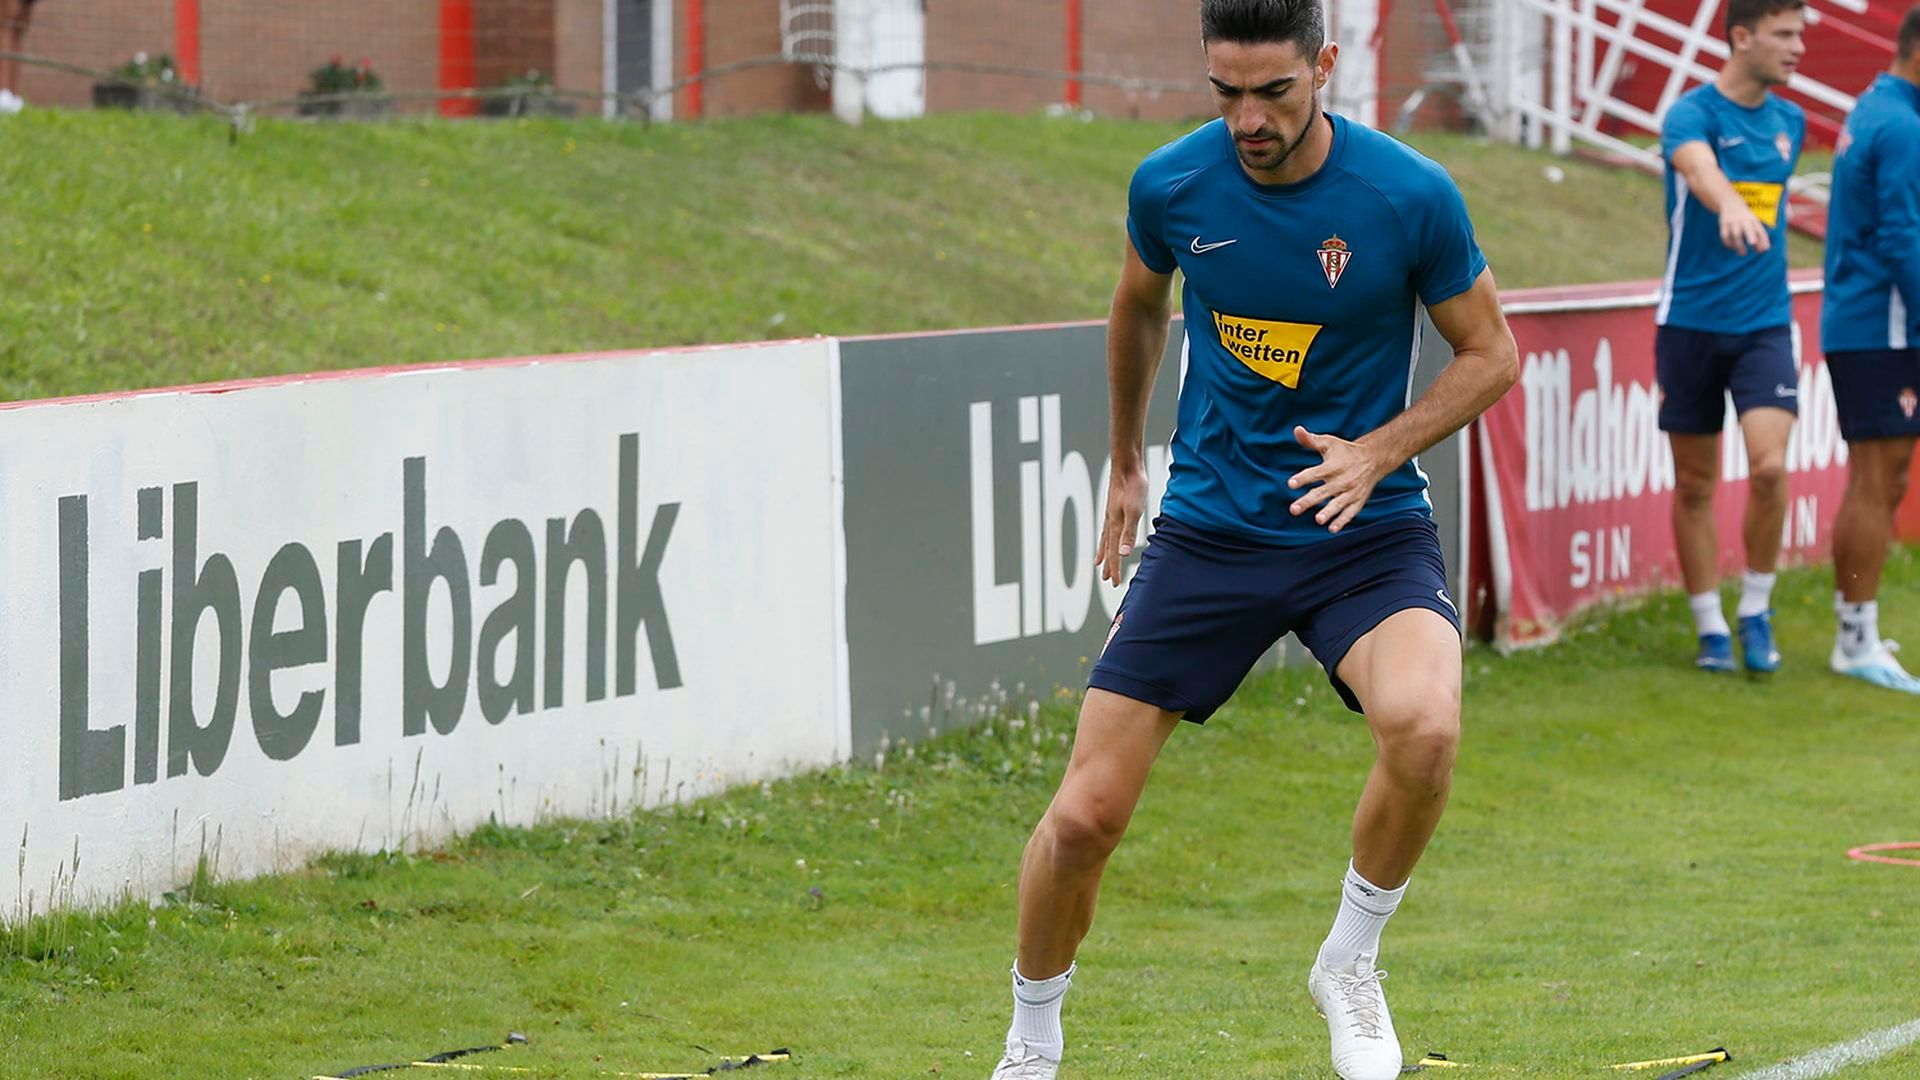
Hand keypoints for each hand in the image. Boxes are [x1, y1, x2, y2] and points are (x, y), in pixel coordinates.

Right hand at [1097, 463, 1147, 586]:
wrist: (1126, 465)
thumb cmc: (1133, 486)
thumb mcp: (1134, 511)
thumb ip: (1129, 533)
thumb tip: (1123, 554)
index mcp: (1115, 526)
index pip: (1114, 554)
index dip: (1115, 569)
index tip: (1115, 584)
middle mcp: (1110, 522)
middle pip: (1108, 549)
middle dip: (1108, 565)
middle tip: (1107, 579)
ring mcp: (1111, 514)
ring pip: (1105, 540)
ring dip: (1104, 553)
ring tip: (1098, 563)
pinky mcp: (1114, 507)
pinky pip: (1107, 529)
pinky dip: (1106, 538)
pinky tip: (1109, 535)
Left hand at [1287, 426, 1390, 533]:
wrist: (1374, 459)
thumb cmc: (1345, 451)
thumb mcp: (1329, 442)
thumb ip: (1311, 440)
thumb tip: (1297, 430)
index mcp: (1333, 466)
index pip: (1315, 473)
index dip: (1303, 478)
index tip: (1290, 484)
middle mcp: (1342, 480)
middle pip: (1323, 492)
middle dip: (1308, 501)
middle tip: (1293, 509)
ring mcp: (1351, 492)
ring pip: (1338, 504)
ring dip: (1328, 512)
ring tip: (1318, 520)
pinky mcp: (1358, 501)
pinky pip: (1350, 513)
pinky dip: (1342, 521)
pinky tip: (1331, 529)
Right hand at [1719, 202, 1769, 254]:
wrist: (1730, 203)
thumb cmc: (1745, 217)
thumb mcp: (1754, 222)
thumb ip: (1759, 236)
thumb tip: (1764, 250)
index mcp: (1753, 220)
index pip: (1759, 230)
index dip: (1763, 239)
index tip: (1765, 250)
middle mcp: (1744, 220)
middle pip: (1747, 229)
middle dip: (1751, 236)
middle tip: (1753, 243)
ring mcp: (1733, 222)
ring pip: (1736, 234)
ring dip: (1740, 245)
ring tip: (1743, 253)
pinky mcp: (1723, 224)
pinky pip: (1725, 236)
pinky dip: (1728, 243)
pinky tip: (1732, 247)